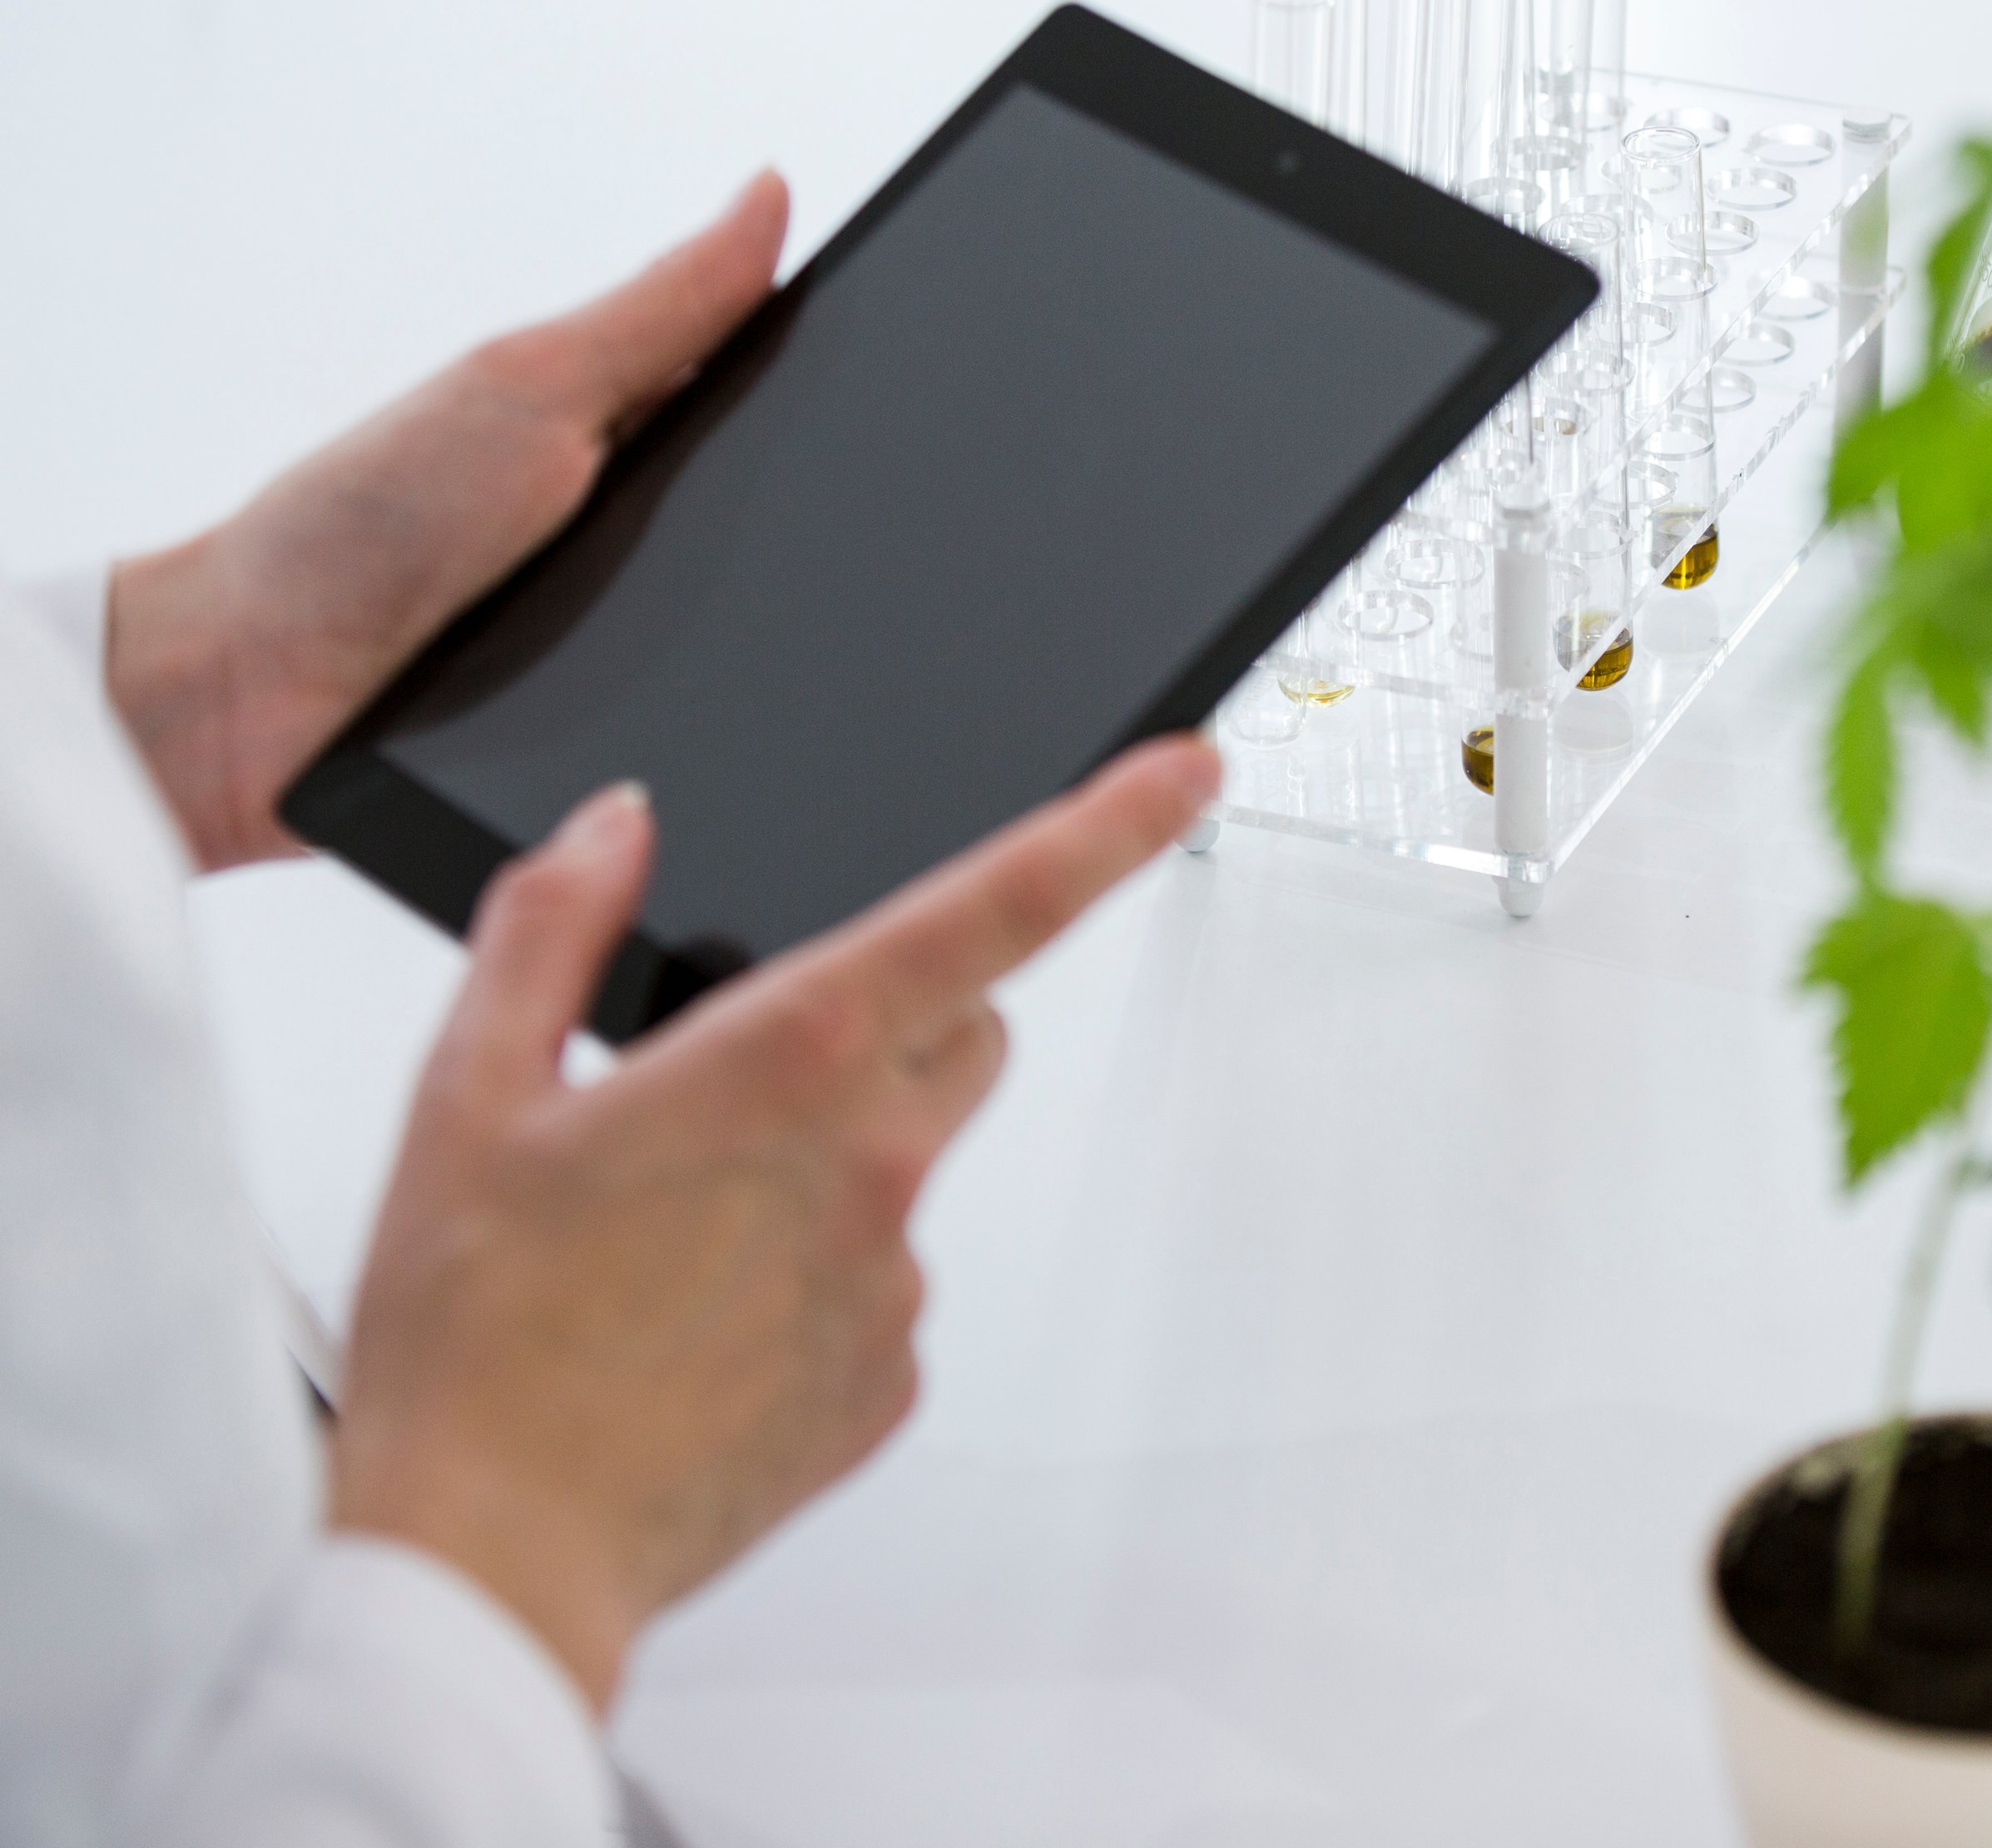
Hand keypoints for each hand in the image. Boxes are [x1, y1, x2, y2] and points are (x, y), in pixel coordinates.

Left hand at [105, 174, 791, 870]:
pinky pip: (696, 744)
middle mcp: (637, 540)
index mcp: (626, 437)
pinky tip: (718, 733)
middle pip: (785, 536)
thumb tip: (770, 192)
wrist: (244, 690)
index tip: (916, 381)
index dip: (849, 394)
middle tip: (858, 543)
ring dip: (768, 655)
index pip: (776, 404)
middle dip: (824, 543)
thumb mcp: (533, 390)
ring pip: (759, 650)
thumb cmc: (358, 524)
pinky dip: (703, 740)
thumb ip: (663, 309)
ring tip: (783, 641)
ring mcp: (628, 647)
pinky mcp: (610, 750)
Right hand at [325, 733, 1218, 1713]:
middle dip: (902, 1013)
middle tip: (759, 1066)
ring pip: (909, 1165)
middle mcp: (872, 1160)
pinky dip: (812, 1282)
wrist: (491, 1555)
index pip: (997, 909)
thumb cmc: (469, 1336)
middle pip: (968, 1029)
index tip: (1187, 772)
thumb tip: (614, 827)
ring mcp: (894, 1279)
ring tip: (679, 1234)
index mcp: (788, 1060)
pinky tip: (698, 1323)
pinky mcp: (891, 1380)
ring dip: (833, 1163)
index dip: (1110, 827)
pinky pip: (880, 1287)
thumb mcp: (468, 1092)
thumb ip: (551, 928)